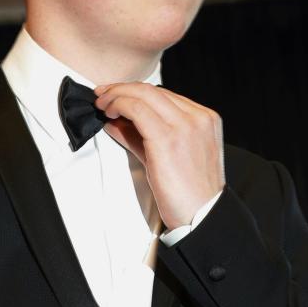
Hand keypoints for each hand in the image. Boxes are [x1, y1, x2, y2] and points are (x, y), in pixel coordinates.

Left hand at [93, 83, 225, 229]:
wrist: (202, 217)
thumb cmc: (188, 193)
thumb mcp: (168, 155)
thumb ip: (142, 135)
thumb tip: (116, 122)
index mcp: (205, 118)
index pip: (164, 94)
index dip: (135, 92)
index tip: (117, 95)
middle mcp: (197, 117)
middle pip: (152, 90)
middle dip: (122, 89)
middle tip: (102, 95)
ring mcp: (185, 126)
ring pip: (143, 94)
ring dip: (117, 95)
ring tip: (102, 104)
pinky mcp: (168, 138)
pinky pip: (136, 110)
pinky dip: (118, 106)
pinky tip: (108, 114)